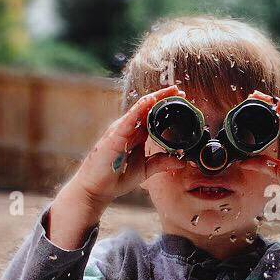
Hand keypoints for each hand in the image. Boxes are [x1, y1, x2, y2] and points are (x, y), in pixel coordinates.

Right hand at [48, 86, 186, 248]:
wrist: (97, 190)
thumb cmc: (117, 178)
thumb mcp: (145, 169)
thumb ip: (161, 162)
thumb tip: (181, 160)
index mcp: (135, 134)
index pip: (151, 115)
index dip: (165, 106)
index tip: (181, 99)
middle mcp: (127, 129)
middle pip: (146, 108)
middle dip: (162, 98)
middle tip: (179, 90)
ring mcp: (120, 131)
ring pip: (138, 109)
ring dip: (154, 99)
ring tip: (169, 92)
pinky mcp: (114, 137)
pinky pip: (128, 120)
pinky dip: (139, 109)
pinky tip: (150, 101)